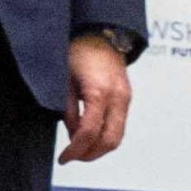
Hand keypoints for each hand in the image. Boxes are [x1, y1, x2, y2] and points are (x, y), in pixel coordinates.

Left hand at [60, 32, 130, 164]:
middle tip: (72, 157)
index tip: (63, 158)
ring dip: (99, 148)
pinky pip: (119, 125)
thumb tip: (73, 136)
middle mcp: (118, 97)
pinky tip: (89, 136)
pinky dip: (105, 136)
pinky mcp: (127, 97)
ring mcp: (125, 98)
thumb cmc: (77, 51)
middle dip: (90, 154)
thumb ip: (68, 110)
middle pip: (109, 140)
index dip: (75, 150)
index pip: (89, 132)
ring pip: (117, 136)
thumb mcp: (63, 80)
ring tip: (79, 150)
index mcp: (99, 91)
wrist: (100, 32)